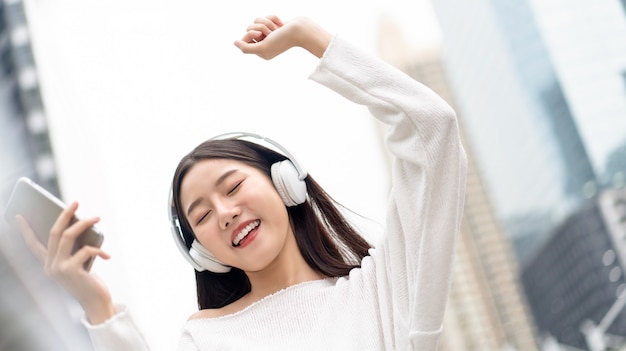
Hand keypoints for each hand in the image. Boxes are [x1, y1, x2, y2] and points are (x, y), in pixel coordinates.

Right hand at [16, 202, 115, 323]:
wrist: (95, 302)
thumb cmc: (89, 282)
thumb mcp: (78, 264)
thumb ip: (74, 250)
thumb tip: (81, 225)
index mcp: (48, 264)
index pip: (32, 245)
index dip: (25, 230)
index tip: (18, 216)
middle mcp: (49, 266)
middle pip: (54, 233)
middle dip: (65, 215)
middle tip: (76, 202)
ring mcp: (58, 268)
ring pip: (68, 236)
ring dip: (84, 224)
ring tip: (97, 218)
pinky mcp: (70, 270)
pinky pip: (86, 250)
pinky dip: (99, 249)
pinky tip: (107, 256)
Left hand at [234, 15, 331, 58]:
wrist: (299, 30)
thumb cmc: (282, 40)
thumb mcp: (262, 48)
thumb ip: (246, 48)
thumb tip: (235, 43)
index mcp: (261, 52)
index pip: (244, 40)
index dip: (249, 34)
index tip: (259, 34)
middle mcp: (264, 43)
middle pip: (249, 29)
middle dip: (259, 27)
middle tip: (270, 32)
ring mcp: (269, 34)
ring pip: (256, 21)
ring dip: (266, 22)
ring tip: (276, 29)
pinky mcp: (274, 25)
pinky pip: (265, 17)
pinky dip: (273, 18)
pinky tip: (280, 24)